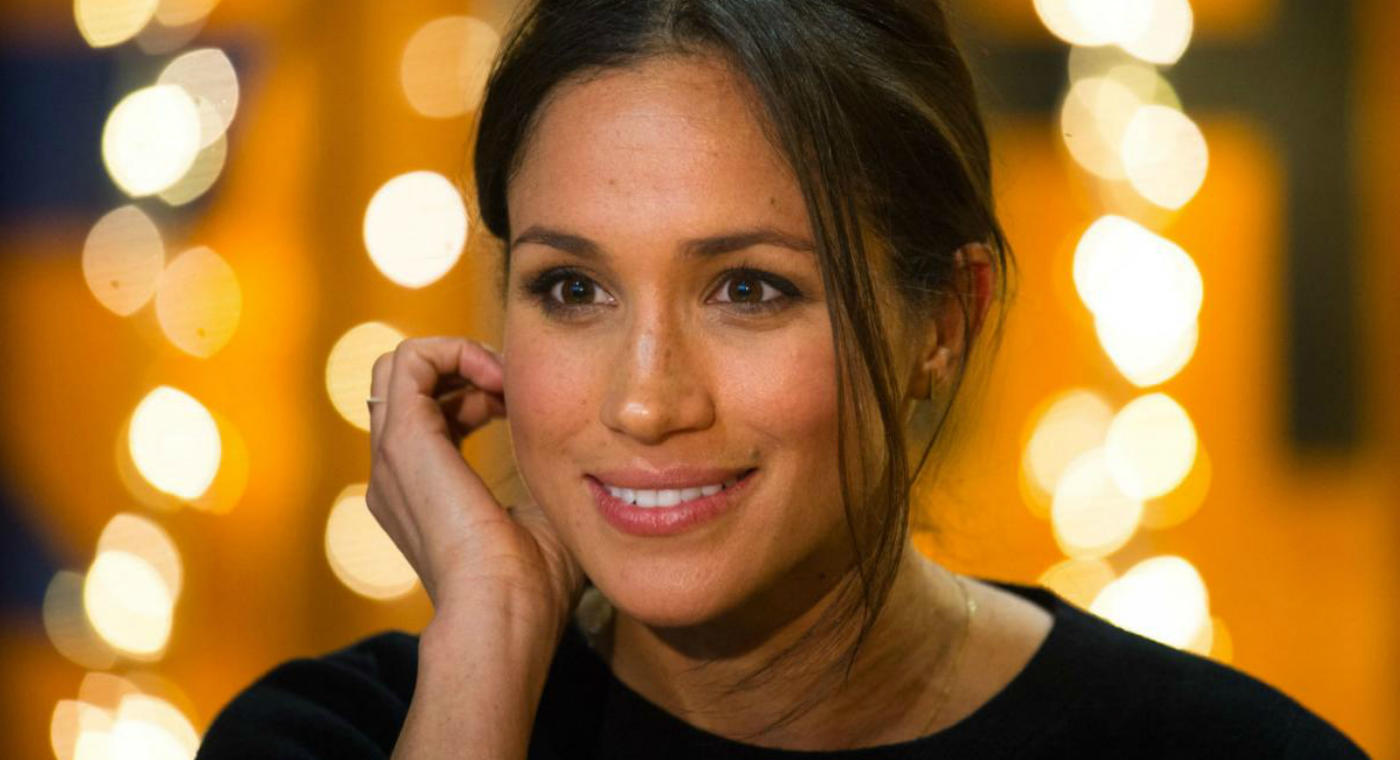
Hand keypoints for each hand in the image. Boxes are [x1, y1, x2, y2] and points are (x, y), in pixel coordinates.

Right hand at [367, 337, 585, 636]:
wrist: (502, 615)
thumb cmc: (530, 587)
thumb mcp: (540, 517)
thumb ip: (540, 481)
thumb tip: (573, 457)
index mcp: (419, 494)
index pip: (429, 415)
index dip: (475, 394)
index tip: (520, 405)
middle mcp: (395, 475)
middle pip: (408, 385)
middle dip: (463, 369)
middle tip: (512, 388)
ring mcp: (392, 458)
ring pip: (401, 366)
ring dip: (460, 356)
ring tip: (505, 380)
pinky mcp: (403, 441)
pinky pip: (410, 359)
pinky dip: (457, 352)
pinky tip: (501, 381)